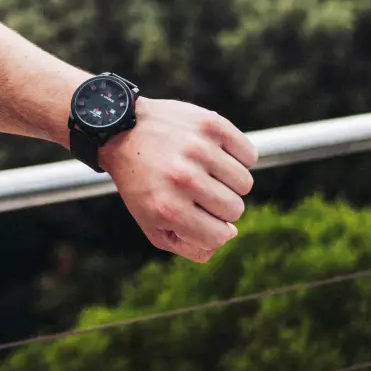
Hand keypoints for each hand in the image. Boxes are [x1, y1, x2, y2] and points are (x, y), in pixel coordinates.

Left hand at [100, 96, 257, 262]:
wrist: (121, 130)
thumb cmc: (141, 181)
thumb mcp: (151, 223)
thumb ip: (189, 245)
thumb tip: (230, 235)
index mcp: (168, 208)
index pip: (220, 235)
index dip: (213, 229)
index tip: (198, 214)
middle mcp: (184, 179)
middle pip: (235, 209)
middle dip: (220, 204)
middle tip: (198, 189)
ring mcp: (198, 149)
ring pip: (244, 183)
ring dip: (229, 181)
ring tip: (206, 171)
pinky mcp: (210, 125)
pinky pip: (249, 155)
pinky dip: (238, 158)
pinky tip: (215, 154)